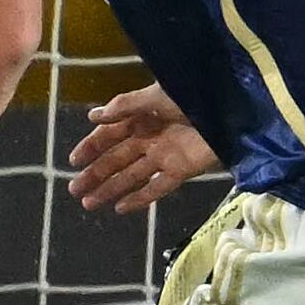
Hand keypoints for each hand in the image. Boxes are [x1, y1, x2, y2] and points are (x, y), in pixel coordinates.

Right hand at [66, 84, 217, 215]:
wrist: (231, 109)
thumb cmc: (194, 96)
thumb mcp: (157, 95)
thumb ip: (126, 106)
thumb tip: (93, 116)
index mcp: (143, 118)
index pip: (110, 135)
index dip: (92, 147)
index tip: (73, 161)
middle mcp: (151, 139)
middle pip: (117, 160)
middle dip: (95, 174)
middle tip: (74, 190)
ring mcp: (165, 156)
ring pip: (131, 177)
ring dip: (110, 189)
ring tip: (88, 204)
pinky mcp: (182, 170)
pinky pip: (157, 188)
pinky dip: (139, 199)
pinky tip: (120, 209)